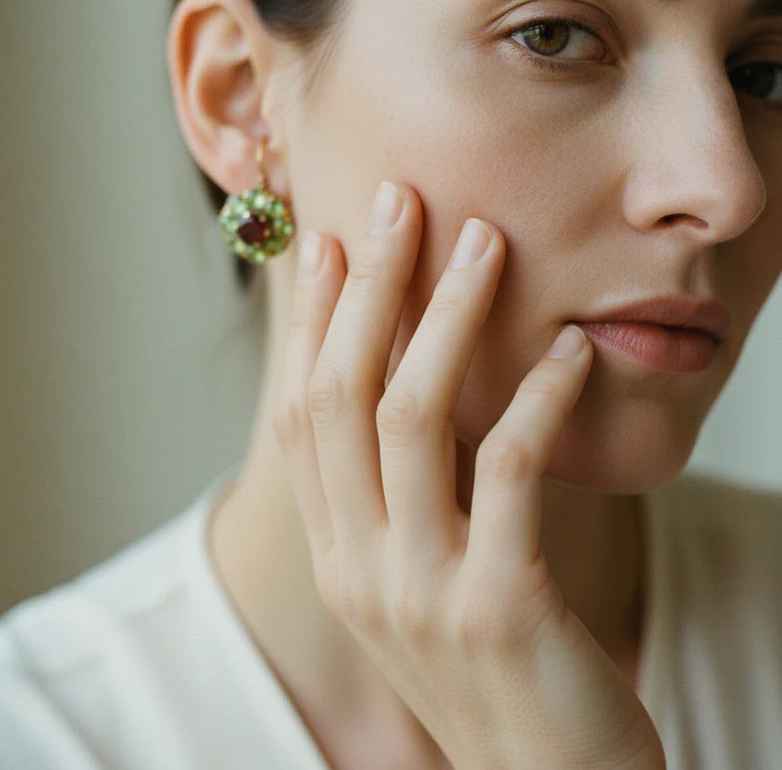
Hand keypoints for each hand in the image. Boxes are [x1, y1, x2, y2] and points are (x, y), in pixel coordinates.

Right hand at [274, 182, 664, 769]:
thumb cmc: (488, 669)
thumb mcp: (419, 580)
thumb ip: (399, 502)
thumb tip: (408, 393)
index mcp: (335, 555)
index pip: (302, 417)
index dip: (308, 325)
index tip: (324, 243)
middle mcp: (359, 566)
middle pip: (340, 398)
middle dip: (365, 290)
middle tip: (395, 201)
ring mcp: (419, 588)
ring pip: (411, 419)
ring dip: (445, 319)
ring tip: (485, 242)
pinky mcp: (498, 605)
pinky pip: (508, 472)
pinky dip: (536, 397)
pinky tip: (568, 350)